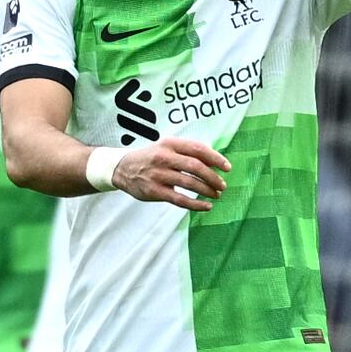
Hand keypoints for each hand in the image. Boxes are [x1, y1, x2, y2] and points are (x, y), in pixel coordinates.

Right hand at [112, 135, 229, 210]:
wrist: (123, 168)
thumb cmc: (152, 157)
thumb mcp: (167, 147)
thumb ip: (188, 151)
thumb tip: (215, 159)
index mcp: (169, 144)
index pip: (197, 149)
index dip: (215, 158)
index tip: (227, 167)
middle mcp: (163, 157)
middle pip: (195, 166)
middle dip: (213, 177)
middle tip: (222, 185)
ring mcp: (158, 175)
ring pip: (189, 183)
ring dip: (206, 190)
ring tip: (216, 195)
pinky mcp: (154, 191)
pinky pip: (179, 199)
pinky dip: (195, 204)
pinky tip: (206, 206)